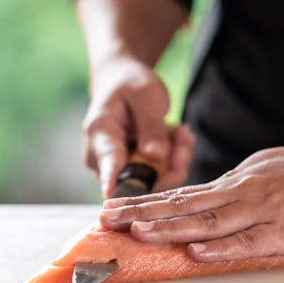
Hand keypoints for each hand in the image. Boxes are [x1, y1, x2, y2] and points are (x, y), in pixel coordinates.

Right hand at [82, 56, 193, 198]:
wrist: (124, 85)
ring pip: (152, 183)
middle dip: (169, 165)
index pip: (107, 163)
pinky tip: (178, 138)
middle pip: (136, 181)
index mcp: (99, 134)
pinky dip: (174, 161)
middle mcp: (102, 160)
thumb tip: (156, 155)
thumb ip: (151, 125)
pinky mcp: (133, 174)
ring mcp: (117, 170)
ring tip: (181, 132)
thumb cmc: (130, 85)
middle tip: (183, 135)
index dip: (113, 182)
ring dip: (175, 161)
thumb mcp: (145, 94)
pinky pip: (159, 178)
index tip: (115, 198)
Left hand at [98, 135, 283, 261]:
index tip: (113, 211)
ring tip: (137, 233)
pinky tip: (196, 252)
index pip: (179, 196)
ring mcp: (260, 211)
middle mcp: (238, 195)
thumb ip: (232, 186)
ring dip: (170, 229)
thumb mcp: (259, 170)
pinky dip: (221, 247)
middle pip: (182, 207)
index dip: (144, 205)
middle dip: (142, 215)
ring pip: (207, 222)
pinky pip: (249, 240)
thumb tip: (206, 198)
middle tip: (107, 220)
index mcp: (231, 184)